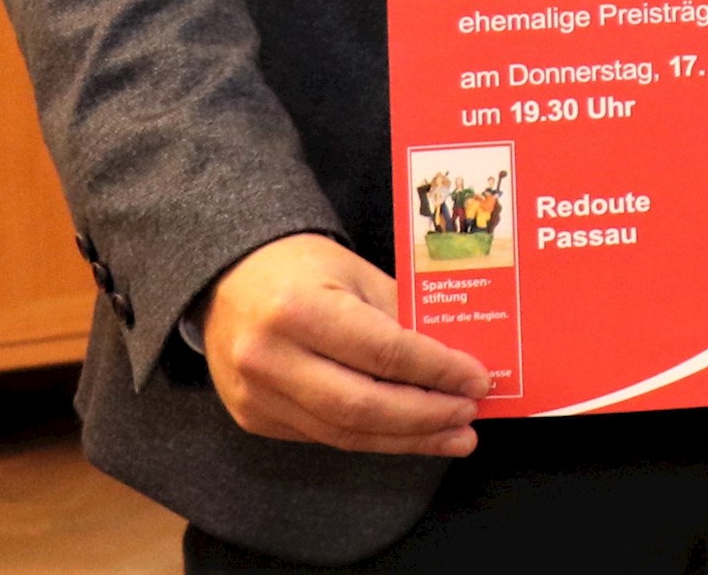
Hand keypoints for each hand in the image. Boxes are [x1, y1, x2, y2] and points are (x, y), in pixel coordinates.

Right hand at [200, 232, 487, 457]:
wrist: (228, 281)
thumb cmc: (303, 269)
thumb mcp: (358, 275)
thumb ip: (403, 317)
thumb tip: (459, 360)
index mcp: (299, 310)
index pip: (383, 352)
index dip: (437, 371)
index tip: (479, 380)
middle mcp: (270, 358)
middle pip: (362, 406)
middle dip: (426, 417)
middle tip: (470, 415)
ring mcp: (256, 396)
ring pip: (344, 432)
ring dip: (406, 439)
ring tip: (453, 437)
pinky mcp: (253, 418)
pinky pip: (324, 436)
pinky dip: (373, 437)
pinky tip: (408, 433)